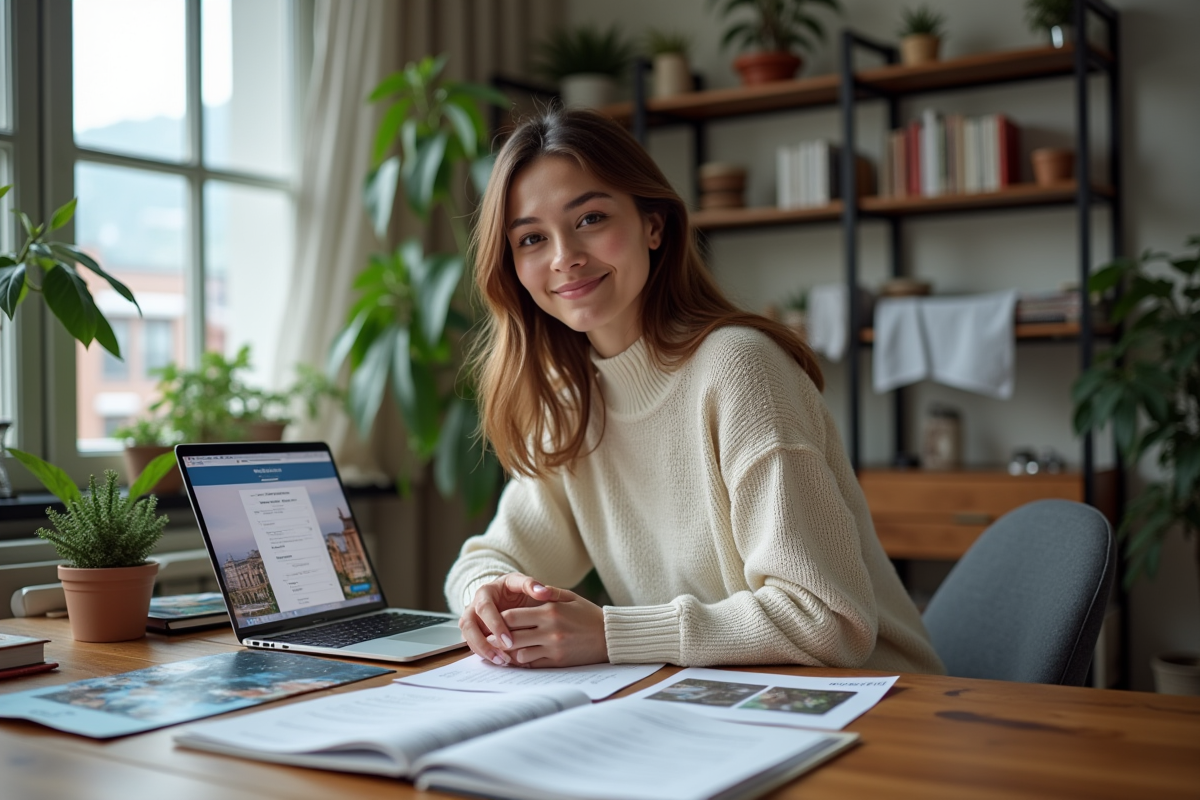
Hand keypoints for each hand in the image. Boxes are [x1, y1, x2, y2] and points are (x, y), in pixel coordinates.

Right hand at [459, 573, 554, 665]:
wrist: (508, 594)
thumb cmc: (515, 589)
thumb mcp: (522, 583)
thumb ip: (532, 586)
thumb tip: (545, 592)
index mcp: (485, 592)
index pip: (484, 608)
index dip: (495, 625)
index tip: (509, 640)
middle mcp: (473, 605)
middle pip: (469, 625)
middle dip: (485, 642)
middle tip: (504, 655)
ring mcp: (471, 619)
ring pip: (468, 637)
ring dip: (483, 651)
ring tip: (502, 661)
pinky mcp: (473, 632)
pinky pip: (473, 645)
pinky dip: (484, 654)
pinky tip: (500, 661)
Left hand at [492, 583, 606, 667]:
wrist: (610, 637)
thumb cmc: (588, 615)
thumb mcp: (570, 597)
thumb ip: (548, 592)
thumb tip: (531, 588)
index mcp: (550, 611)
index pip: (512, 616)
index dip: (498, 620)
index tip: (493, 621)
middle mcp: (549, 629)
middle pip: (511, 635)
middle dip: (498, 638)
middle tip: (489, 638)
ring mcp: (553, 647)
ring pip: (519, 653)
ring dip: (509, 652)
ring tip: (503, 649)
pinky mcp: (558, 661)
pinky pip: (532, 664)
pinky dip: (523, 662)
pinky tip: (519, 657)